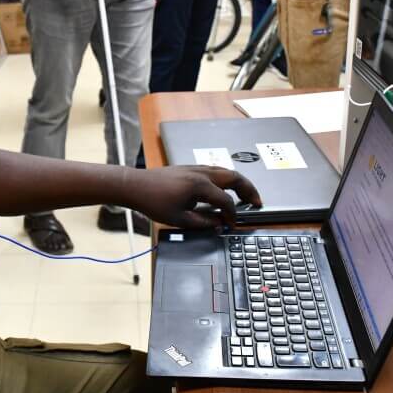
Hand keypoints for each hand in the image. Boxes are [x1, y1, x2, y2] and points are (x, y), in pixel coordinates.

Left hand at [127, 166, 261, 228]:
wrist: (135, 186)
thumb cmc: (153, 202)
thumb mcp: (180, 219)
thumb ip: (203, 222)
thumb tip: (218, 224)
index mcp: (201, 185)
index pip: (226, 201)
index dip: (232, 215)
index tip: (232, 224)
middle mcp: (202, 173)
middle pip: (234, 177)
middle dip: (249, 190)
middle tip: (257, 202)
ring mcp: (196, 168)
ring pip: (226, 171)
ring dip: (239, 182)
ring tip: (246, 194)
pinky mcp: (190, 168)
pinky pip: (215, 170)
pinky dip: (226, 179)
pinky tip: (225, 188)